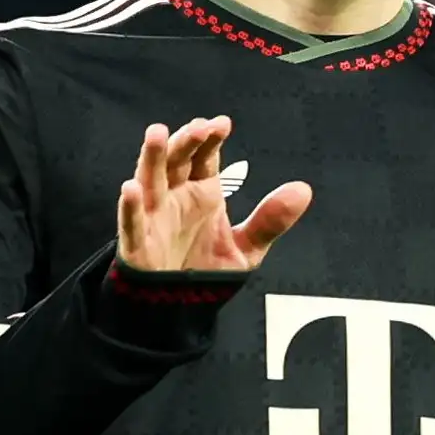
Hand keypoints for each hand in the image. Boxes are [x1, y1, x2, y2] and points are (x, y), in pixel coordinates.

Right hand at [117, 116, 312, 271]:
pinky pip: (131, 223)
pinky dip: (130, 206)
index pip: (204, 158)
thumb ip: (270, 220)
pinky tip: (130, 189)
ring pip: (149, 180)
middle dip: (186, 142)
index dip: (210, 140)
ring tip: (158, 134)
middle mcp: (175, 198)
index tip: (222, 124)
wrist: (179, 309)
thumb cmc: (206, 271)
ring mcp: (153, 218)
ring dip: (153, 157)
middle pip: (177, 161)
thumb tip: (304, 190)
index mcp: (202, 194)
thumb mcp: (246, 248)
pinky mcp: (137, 244)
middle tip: (199, 127)